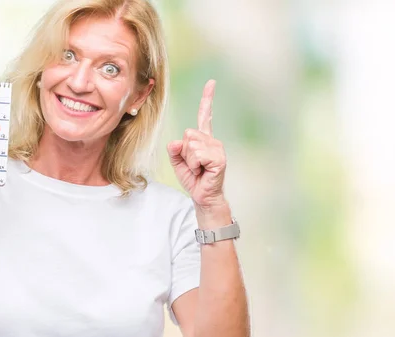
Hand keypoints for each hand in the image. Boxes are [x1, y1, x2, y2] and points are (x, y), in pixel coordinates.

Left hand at [167, 80, 227, 209]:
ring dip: (189, 161)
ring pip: (191, 145)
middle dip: (184, 152)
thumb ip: (174, 150)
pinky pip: (197, 154)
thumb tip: (176, 141)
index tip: (211, 83)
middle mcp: (212, 140)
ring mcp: (217, 148)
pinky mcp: (219, 158)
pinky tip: (203, 171)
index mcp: (203, 138)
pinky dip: (194, 165)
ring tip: (199, 169)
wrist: (203, 196)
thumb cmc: (193, 178)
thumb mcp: (178, 162)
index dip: (207, 99)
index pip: (205, 115)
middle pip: (188, 134)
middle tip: (194, 165)